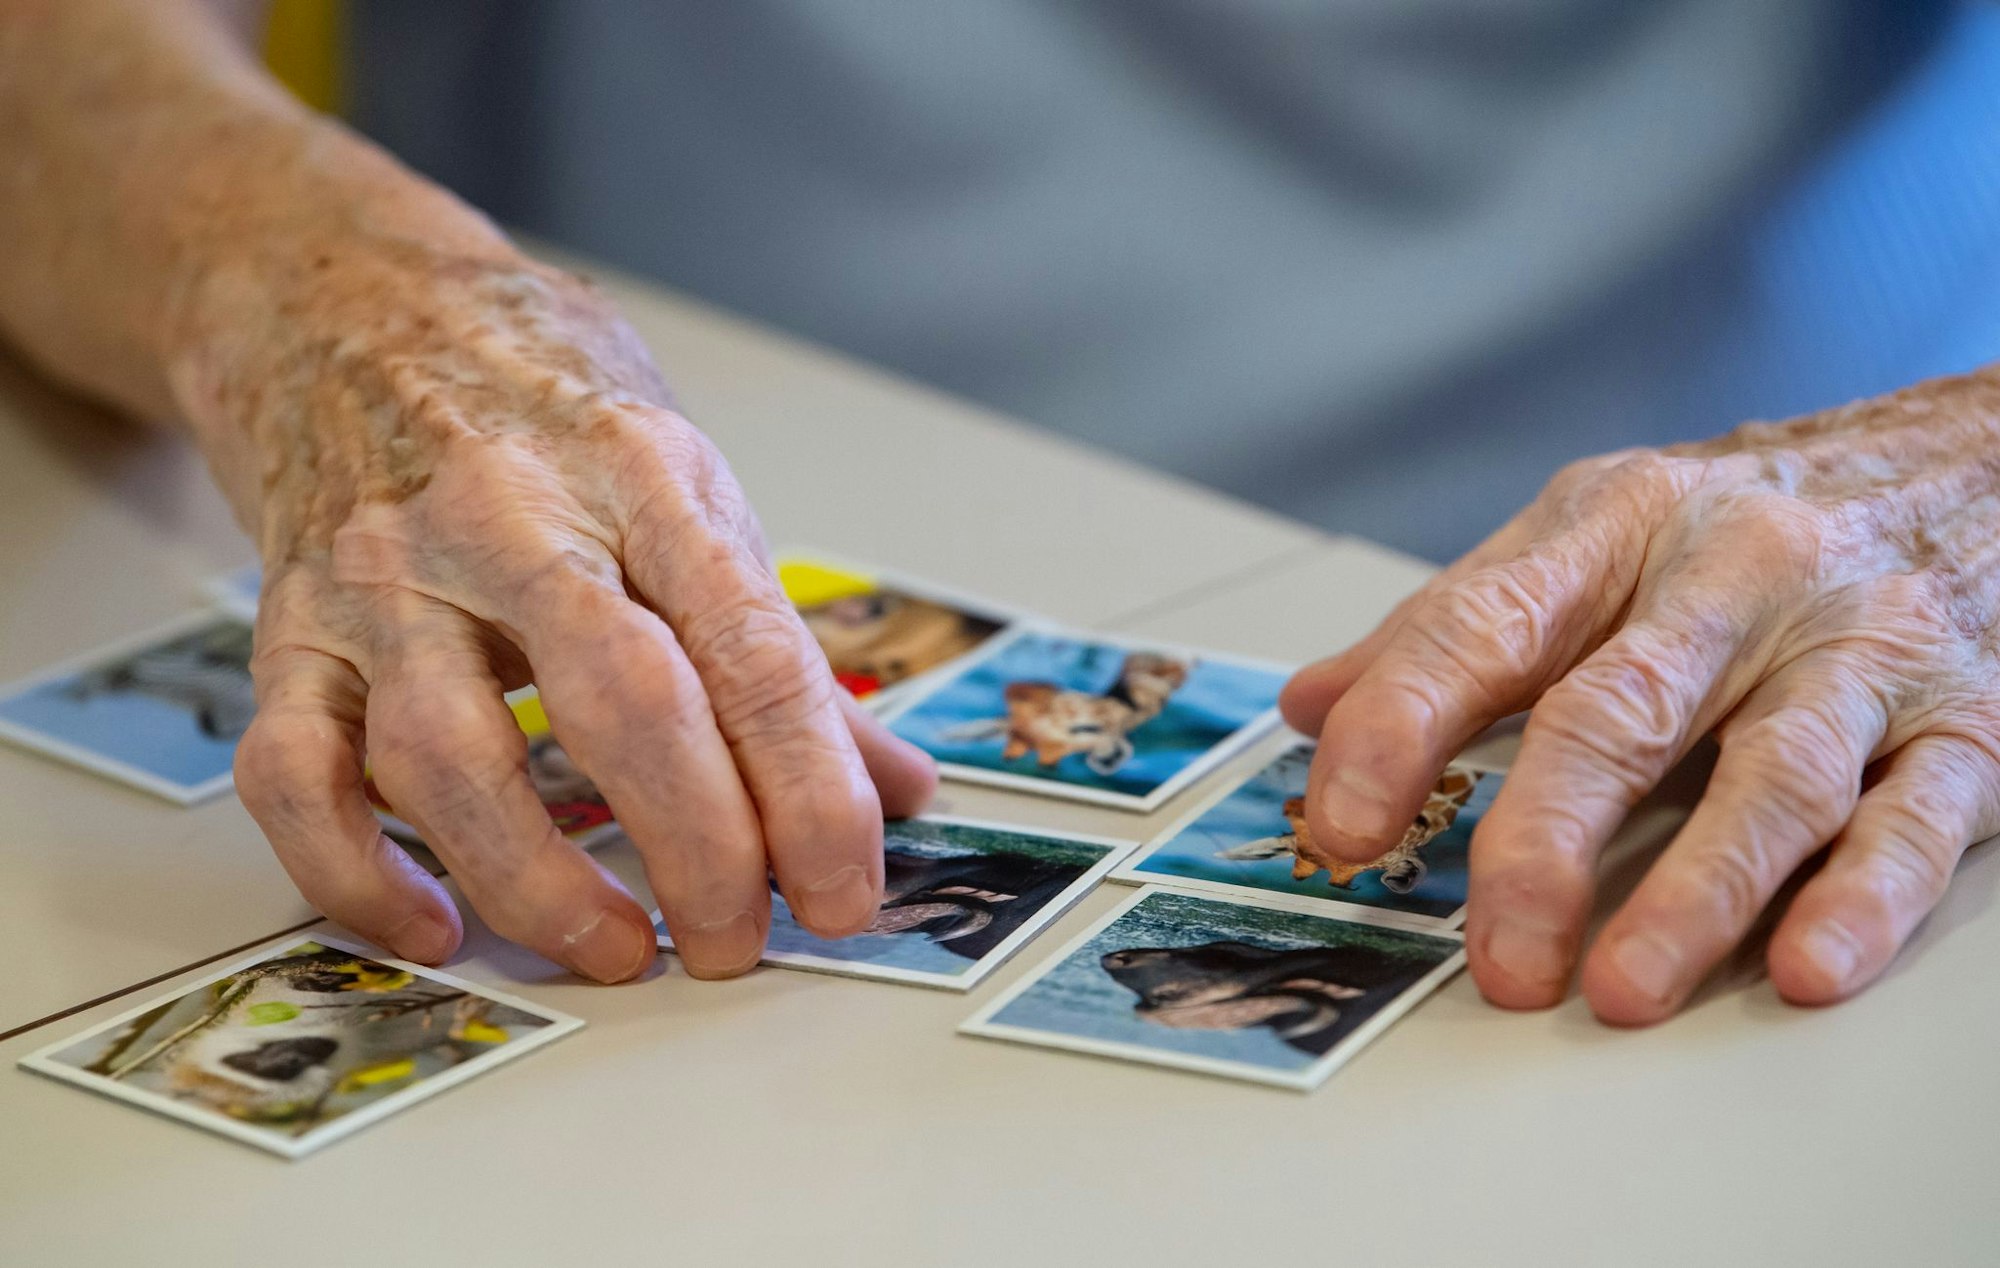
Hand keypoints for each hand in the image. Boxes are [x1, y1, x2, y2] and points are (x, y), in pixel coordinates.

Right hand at [185, 233, 936, 981]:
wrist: (344, 303)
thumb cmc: (538, 401)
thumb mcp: (684, 484)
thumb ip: (777, 644)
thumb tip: (895, 786)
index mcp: (642, 478)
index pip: (751, 651)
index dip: (811, 789)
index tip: (844, 891)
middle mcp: (510, 521)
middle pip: (622, 703)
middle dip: (699, 846)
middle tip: (739, 941)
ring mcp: (386, 577)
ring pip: (448, 755)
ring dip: (539, 881)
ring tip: (618, 949)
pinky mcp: (288, 630)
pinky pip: (295, 773)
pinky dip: (356, 872)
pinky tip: (435, 925)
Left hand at [1280, 372, 1999, 1022]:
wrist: (1975, 457)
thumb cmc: (1748, 518)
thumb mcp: (1588, 534)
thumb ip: (1451, 626)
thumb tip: (1309, 707)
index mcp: (1616, 527)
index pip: (1483, 625)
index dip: (1400, 724)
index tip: (1339, 822)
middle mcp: (1735, 578)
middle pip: (1621, 712)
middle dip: (1545, 839)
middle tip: (1497, 950)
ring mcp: (1856, 648)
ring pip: (1771, 776)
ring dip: (1696, 892)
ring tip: (1623, 988)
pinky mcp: (1968, 719)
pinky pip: (1915, 815)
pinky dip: (1860, 896)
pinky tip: (1805, 964)